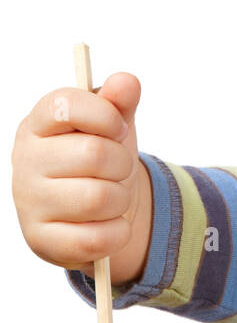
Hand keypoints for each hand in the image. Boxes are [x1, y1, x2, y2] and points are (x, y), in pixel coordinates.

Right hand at [11, 72, 150, 285]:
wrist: (96, 211)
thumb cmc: (102, 158)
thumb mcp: (113, 125)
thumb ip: (120, 101)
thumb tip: (126, 82)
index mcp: (39, 123)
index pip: (65, 104)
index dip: (105, 115)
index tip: (118, 128)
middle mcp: (25, 160)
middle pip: (94, 154)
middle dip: (122, 163)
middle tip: (118, 169)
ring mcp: (28, 202)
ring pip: (98, 199)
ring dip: (121, 199)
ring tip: (112, 197)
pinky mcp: (40, 240)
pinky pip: (96, 238)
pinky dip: (117, 232)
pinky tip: (108, 224)